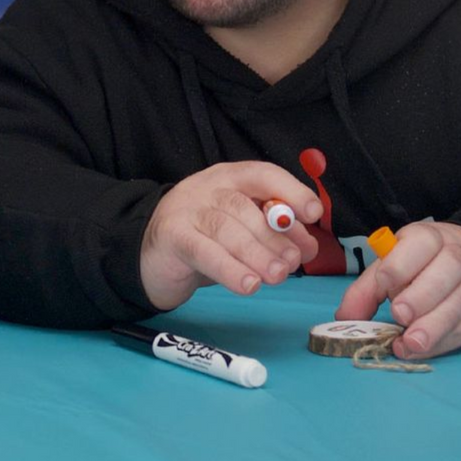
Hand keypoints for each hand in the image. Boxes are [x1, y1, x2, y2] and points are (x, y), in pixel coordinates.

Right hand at [139, 161, 322, 310]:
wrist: (148, 252)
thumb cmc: (205, 239)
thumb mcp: (242, 230)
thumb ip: (274, 233)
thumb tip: (307, 246)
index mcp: (230, 178)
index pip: (263, 174)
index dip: (291, 191)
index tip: (312, 214)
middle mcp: (208, 188)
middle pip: (245, 206)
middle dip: (274, 236)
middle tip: (292, 262)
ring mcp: (187, 210)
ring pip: (226, 228)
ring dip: (256, 254)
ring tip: (276, 276)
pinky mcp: (172, 236)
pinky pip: (204, 251)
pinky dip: (230, 269)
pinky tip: (248, 286)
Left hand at [334, 222, 460, 358]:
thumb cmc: (426, 268)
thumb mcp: (394, 268)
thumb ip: (367, 290)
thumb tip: (344, 318)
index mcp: (429, 238)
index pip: (420, 242)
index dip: (401, 263)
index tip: (385, 284)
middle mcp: (459, 255)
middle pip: (448, 269)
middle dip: (422, 294)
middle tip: (399, 315)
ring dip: (434, 325)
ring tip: (410, 343)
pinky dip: (446, 340)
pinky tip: (425, 349)